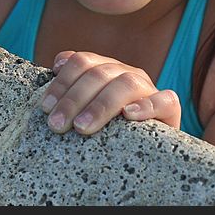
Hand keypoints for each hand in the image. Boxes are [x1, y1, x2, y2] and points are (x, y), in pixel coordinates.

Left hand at [41, 50, 180, 134]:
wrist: (145, 153)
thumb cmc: (107, 133)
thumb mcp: (85, 112)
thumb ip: (72, 92)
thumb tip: (54, 68)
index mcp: (106, 69)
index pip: (83, 61)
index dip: (62, 81)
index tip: (45, 106)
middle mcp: (127, 73)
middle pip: (99, 73)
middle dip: (73, 99)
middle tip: (56, 125)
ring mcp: (149, 89)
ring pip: (127, 83)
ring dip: (101, 104)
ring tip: (82, 127)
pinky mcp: (170, 109)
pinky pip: (165, 100)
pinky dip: (147, 105)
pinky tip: (129, 115)